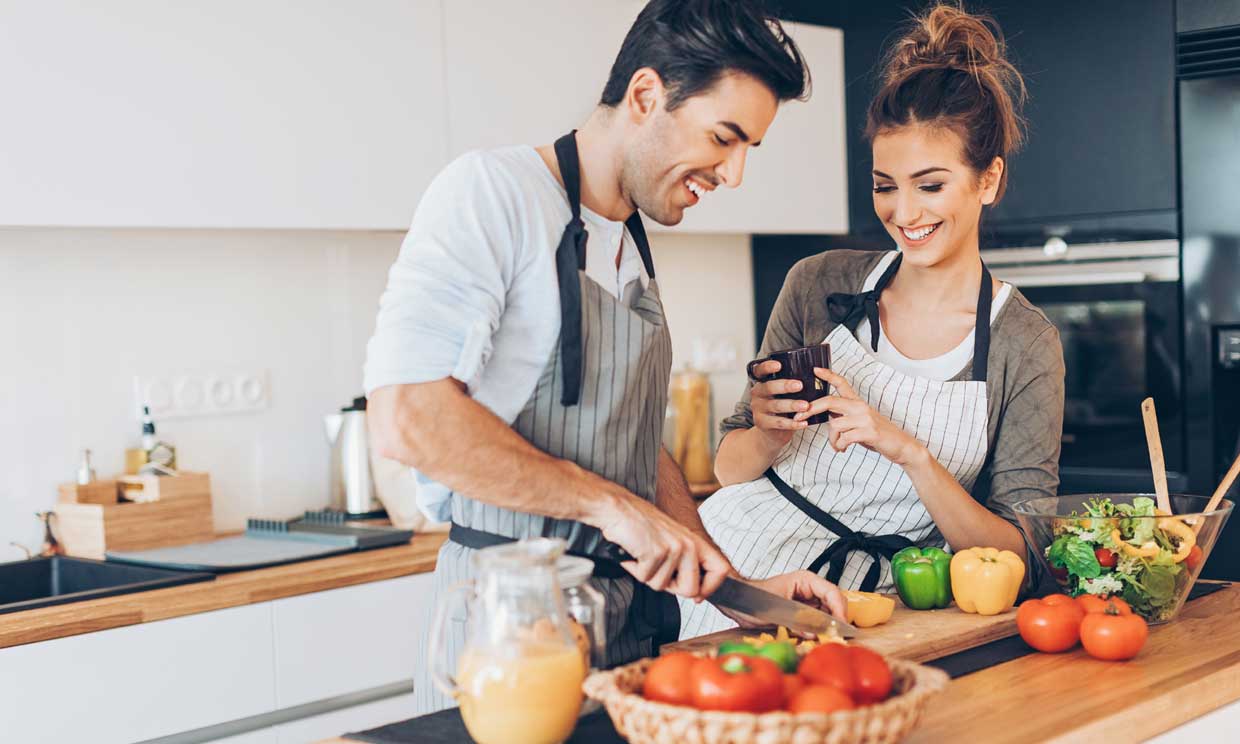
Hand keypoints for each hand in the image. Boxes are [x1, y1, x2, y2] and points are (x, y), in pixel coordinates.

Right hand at [599, 491, 731, 600]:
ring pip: (663, 586)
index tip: (697, 597)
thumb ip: (686, 563)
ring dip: (647, 575)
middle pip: (691, 590)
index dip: (710, 589)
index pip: (721, 570)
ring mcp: (673, 548)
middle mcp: (689, 544)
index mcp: (695, 542)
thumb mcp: (672, 541)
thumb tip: (696, 594)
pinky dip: (635, 569)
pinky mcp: (656, 552)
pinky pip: (646, 578)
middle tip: (657, 570)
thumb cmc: (641, 526)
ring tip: (642, 555)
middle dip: (671, 588)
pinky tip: (634, 553)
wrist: (617, 509)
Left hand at [714, 571, 848, 630]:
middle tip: (837, 637)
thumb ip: (798, 621)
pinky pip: (815, 622)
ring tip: (827, 639)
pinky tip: (815, 639)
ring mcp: (806, 601)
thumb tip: (816, 633)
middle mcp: (809, 589)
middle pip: (833, 604)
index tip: (841, 627)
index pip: (832, 593)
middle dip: (836, 620)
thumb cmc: (753, 598)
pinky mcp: (801, 613)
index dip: (839, 610)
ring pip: (826, 614)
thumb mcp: (777, 610)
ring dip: (827, 627)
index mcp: (805, 581)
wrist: (737, 602)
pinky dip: (817, 631)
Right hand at [748, 360, 809, 449]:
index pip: (760, 371)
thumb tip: (817, 372)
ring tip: (805, 405)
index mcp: (762, 382)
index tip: (779, 365)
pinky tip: (803, 423)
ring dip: (791, 405)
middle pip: (768, 387)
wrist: (771, 430)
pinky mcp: (763, 423)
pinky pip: (779, 423)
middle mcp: (758, 394)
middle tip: (800, 385)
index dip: (767, 367)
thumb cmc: (781, 406)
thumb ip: (790, 383)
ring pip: (775, 406)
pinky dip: (793, 423)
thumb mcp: (781, 393)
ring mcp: (759, 409)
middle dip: (784, 386)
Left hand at [797, 368, 924, 466]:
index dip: (828, 375)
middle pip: (830, 401)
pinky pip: (844, 438)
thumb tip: (824, 417)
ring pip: (834, 425)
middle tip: (799, 417)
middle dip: (811, 409)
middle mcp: (860, 407)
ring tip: (838, 446)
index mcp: (858, 403)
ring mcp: (866, 418)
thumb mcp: (860, 422)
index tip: (815, 369)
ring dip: (832, 439)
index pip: (842, 383)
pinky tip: (843, 449)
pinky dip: (840, 446)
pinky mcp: (870, 431)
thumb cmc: (878, 435)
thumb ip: (844, 416)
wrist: (902, 446)